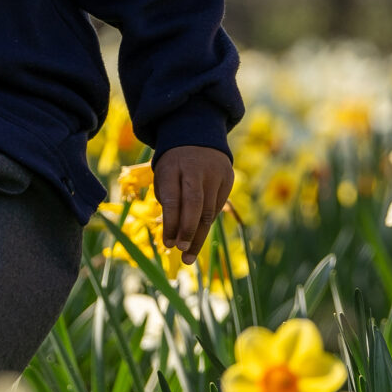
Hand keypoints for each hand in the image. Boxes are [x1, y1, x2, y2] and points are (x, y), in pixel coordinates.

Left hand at [155, 145, 233, 259]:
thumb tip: (174, 235)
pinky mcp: (228, 178)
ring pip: (209, 210)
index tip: (168, 244)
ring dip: (199, 236)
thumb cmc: (174, 165)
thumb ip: (168, 201)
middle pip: (194, 205)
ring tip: (189, 256)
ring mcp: (215, 173)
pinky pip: (217, 206)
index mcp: (173, 168)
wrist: (197, 136)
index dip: (171, 224)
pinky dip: (207, 223)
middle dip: (188, 231)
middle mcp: (196, 170)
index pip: (173, 200)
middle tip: (182, 252)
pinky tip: (199, 237)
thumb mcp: (163, 176)